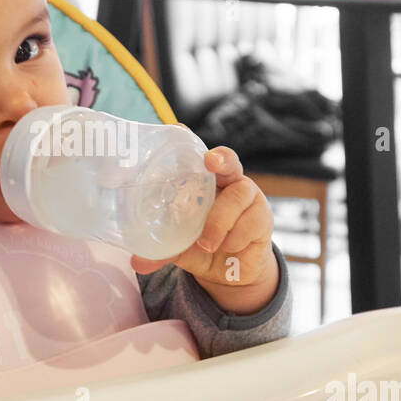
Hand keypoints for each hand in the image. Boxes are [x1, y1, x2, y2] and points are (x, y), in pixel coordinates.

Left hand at [130, 128, 278, 314]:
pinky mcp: (263, 218)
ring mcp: (249, 199)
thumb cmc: (203, 246)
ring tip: (207, 244)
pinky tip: (229, 250)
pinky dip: (235, 239)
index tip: (179, 128)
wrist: (232, 272)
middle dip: (220, 158)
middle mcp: (228, 184)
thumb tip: (137, 262)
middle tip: (210, 162)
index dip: (190, 139)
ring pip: (238, 197)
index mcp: (204, 184)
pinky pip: (251, 223)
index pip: (196, 155)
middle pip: (229, 160)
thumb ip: (162, 251)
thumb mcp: (180, 248)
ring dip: (220, 222)